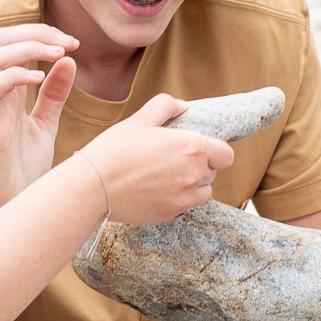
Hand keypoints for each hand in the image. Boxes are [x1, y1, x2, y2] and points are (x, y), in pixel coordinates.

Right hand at [0, 24, 79, 220]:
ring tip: (58, 53)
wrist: (5, 205)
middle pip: (2, 38)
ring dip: (28, 46)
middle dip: (36, 30)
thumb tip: (69, 61)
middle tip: (67, 42)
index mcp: (12, 88)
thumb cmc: (20, 169)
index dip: (44, 33)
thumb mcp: (45, 126)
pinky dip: (17, 75)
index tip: (74, 43)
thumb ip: (54, 95)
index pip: (17, 41)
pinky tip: (41, 79)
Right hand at [82, 95, 234, 226]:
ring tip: (167, 177)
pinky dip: (176, 200)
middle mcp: (194, 175)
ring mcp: (183, 198)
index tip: (200, 149)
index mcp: (192, 148)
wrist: (93, 187)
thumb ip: (164, 107)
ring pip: (202, 193)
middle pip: (213, 173)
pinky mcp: (170, 214)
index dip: (216, 151)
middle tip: (174, 159)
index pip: (226, 155)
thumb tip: (181, 106)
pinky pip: (184, 207)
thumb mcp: (139, 120)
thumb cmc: (115, 150)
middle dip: (200, 166)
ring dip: (192, 185)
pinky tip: (154, 190)